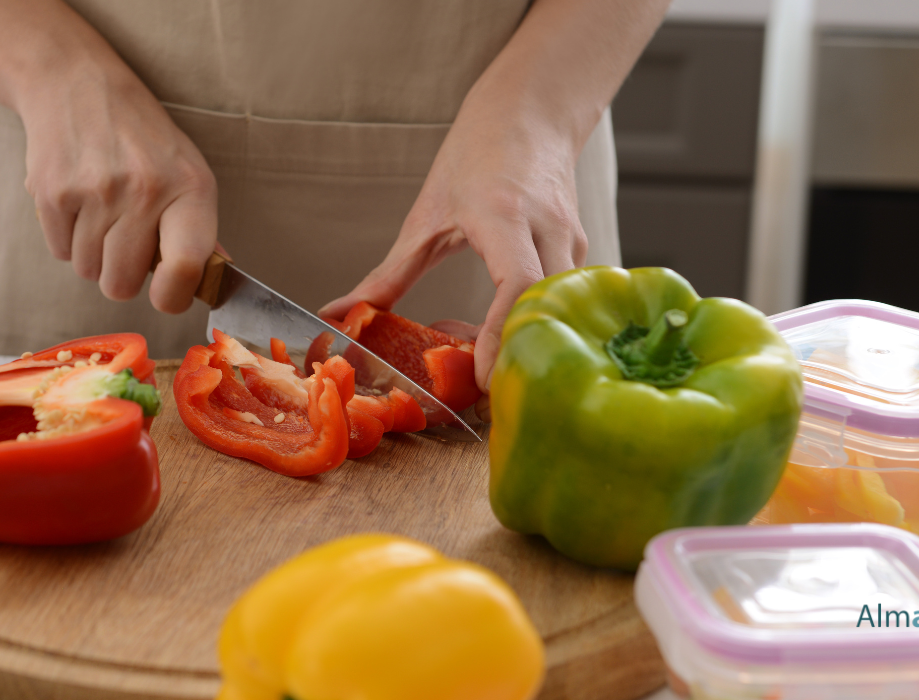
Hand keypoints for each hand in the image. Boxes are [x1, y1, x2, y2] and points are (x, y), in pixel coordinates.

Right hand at [18, 61, 216, 313]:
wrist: (75, 83)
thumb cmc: (140, 136)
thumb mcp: (186, 169)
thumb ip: (199, 229)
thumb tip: (214, 279)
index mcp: (190, 188)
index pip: (187, 268)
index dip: (173, 297)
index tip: (166, 294)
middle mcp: (145, 190)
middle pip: (121, 285)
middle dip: (119, 274)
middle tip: (123, 241)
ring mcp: (96, 191)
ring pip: (88, 271)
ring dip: (91, 254)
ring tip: (99, 211)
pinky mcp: (53, 192)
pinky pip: (59, 252)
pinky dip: (66, 237)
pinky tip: (77, 201)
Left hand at [319, 98, 586, 391]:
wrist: (532, 113)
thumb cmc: (477, 154)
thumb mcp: (426, 215)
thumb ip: (388, 274)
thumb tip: (340, 312)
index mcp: (504, 215)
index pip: (516, 284)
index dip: (501, 334)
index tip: (483, 377)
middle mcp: (547, 230)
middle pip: (542, 309)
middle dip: (511, 355)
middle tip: (470, 390)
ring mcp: (571, 243)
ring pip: (553, 312)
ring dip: (515, 343)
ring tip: (472, 355)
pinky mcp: (579, 255)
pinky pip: (556, 304)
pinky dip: (525, 326)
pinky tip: (493, 333)